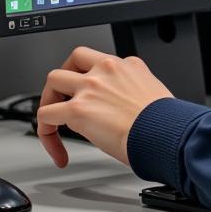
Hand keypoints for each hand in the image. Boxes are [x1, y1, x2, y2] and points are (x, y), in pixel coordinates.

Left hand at [37, 46, 172, 168]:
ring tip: (54, 122)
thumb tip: (129, 110)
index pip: (100, 62)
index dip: (91, 79)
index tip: (92, 98)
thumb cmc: (165, 121)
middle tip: (65, 101)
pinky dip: (46, 134)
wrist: (164, 132)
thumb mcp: (153, 93)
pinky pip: (46, 115)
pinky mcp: (78, 109)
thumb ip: (135, 93)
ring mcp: (90, 87)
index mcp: (128, 65)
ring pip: (53, 80)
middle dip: (65, 80)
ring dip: (50, 100)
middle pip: (73, 60)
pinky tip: (58, 151)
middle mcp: (107, 69)